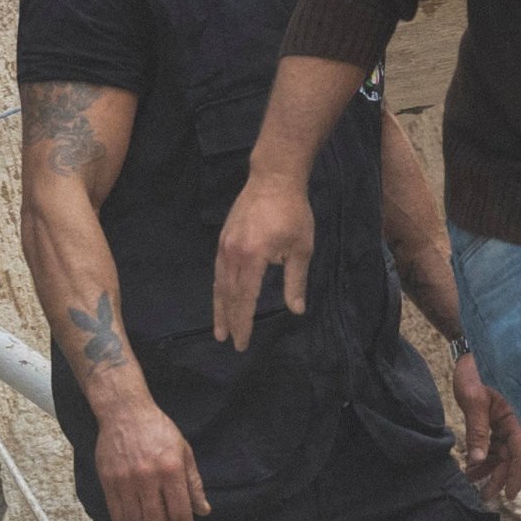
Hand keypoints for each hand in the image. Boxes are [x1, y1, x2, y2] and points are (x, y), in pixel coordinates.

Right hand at [97, 399, 209, 520]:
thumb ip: (193, 483)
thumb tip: (202, 511)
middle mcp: (147, 478)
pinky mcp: (108, 481)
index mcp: (170, 470)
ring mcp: (125, 481)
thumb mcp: (184, 451)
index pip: (179, 513)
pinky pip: (118, 513)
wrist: (124, 412)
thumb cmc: (158, 430)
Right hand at [213, 167, 314, 347]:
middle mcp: (233, 254)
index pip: (245, 299)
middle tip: (228, 341)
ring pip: (219, 283)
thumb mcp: (301, 248)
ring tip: (219, 328)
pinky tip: (222, 296)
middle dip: (229, 320)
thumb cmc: (292, 212)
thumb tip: (296, 310)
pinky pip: (218, 270)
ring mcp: (225, 245)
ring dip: (219, 307)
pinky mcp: (224, 238)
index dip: (244, 322)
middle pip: (228, 294)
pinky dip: (219, 288)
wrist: (273, 178)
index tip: (242, 343)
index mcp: (253, 258)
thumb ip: (296, 281)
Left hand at [451, 352, 520, 503]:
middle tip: (485, 496)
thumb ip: (477, 430)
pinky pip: (491, 445)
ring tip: (472, 482)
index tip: (510, 495)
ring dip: (488, 469)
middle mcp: (513, 422)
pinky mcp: (493, 422)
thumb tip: (476, 460)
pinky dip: (482, 457)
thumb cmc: (475, 371)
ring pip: (500, 453)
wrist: (469, 354)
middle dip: (499, 477)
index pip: (520, 452)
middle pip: (510, 457)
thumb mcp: (474, 400)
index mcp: (516, 416)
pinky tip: (471, 467)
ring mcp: (503, 423)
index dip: (516, 475)